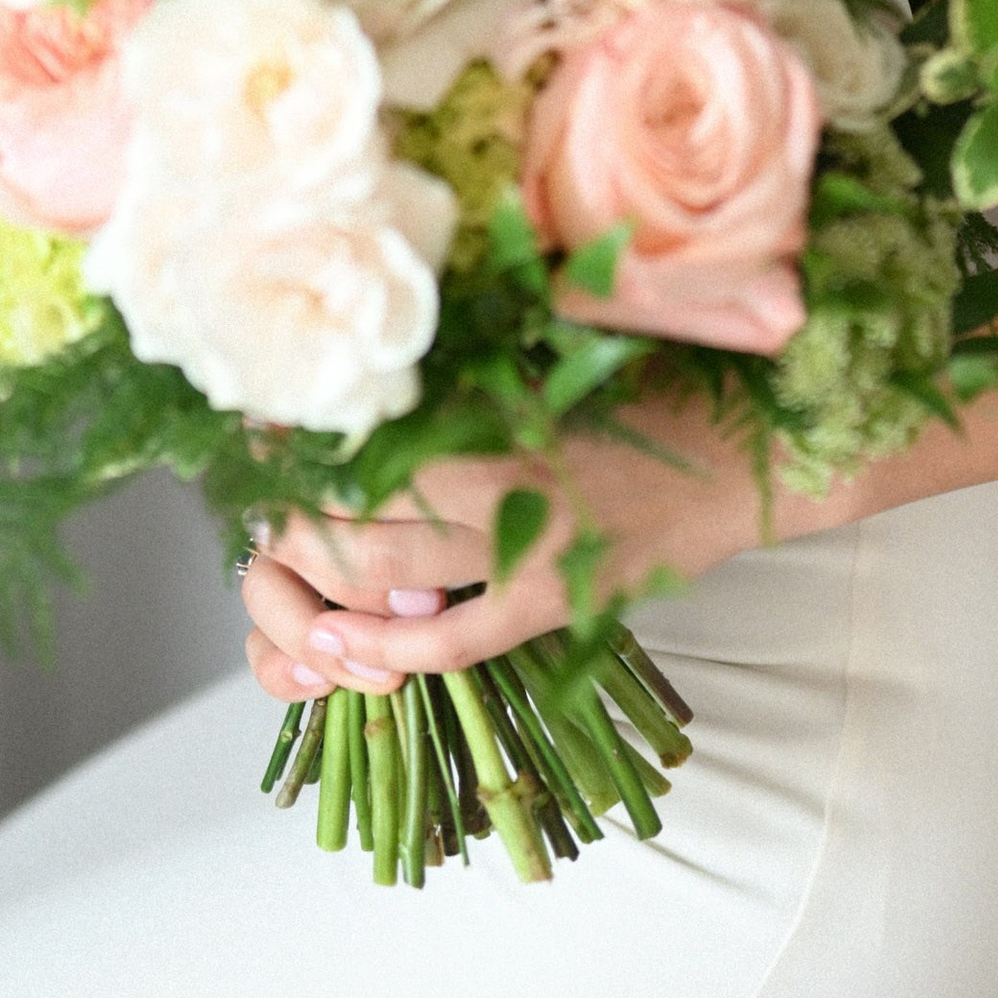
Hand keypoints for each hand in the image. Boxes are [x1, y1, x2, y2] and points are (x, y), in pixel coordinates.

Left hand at [238, 388, 766, 699]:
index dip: (297, 432)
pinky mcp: (551, 603)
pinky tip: (336, 647)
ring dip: (315, 578)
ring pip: (382, 575)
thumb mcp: (556, 351)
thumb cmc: (648, 388)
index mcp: (491, 406)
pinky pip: (450, 643)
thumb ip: (474, 360)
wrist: (741, 457)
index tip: (256, 421)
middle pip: (351, 504)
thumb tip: (385, 346)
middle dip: (287, 512)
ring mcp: (522, 547)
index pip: (363, 423)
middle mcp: (495, 478)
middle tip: (256, 504)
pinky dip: (383, 651)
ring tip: (278, 570)